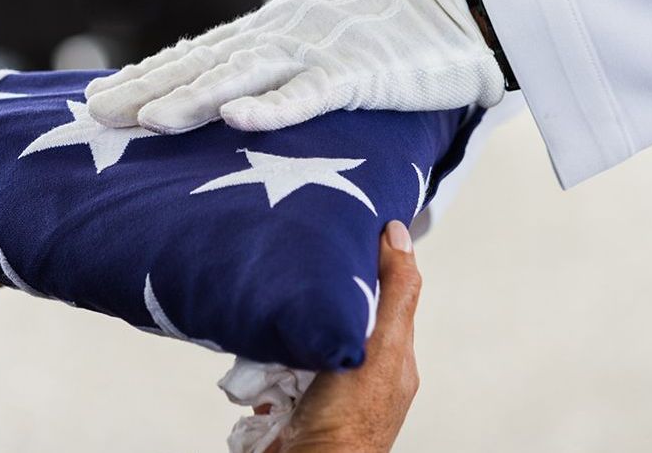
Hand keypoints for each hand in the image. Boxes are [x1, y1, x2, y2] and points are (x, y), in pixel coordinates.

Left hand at [84, 0, 504, 133]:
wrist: (457, 7)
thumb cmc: (384, 30)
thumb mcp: (315, 40)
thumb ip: (274, 66)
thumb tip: (235, 103)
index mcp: (268, 32)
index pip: (196, 54)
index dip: (147, 75)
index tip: (99, 96)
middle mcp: (280, 36)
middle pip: (203, 64)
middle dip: (147, 89)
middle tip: (95, 113)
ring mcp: (317, 51)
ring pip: (244, 75)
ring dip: (193, 97)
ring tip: (146, 118)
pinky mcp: (359, 72)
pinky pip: (311, 92)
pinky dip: (273, 106)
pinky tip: (236, 119)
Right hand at [272, 221, 421, 452]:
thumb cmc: (351, 421)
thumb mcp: (381, 344)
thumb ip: (394, 293)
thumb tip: (398, 233)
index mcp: (391, 354)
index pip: (380, 293)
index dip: (362, 262)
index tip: (336, 231)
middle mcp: (359, 370)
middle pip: (332, 314)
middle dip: (308, 302)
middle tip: (290, 284)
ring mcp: (323, 390)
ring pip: (295, 341)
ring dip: (277, 338)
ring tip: (267, 331)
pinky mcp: (290, 405)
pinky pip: (268, 371)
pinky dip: (258, 368)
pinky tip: (253, 366)